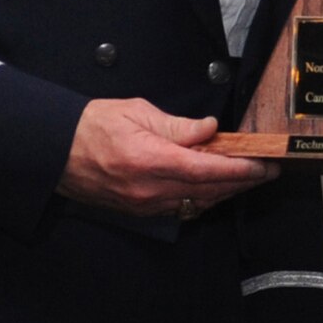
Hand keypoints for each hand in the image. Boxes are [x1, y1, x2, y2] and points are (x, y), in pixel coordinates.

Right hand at [56, 98, 277, 216]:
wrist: (54, 151)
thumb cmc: (92, 125)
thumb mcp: (138, 111)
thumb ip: (178, 125)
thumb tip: (209, 130)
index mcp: (150, 160)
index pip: (208, 170)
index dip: (242, 170)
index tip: (265, 164)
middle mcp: (149, 189)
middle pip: (209, 191)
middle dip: (243, 182)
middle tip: (268, 170)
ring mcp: (143, 204)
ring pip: (197, 203)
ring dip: (226, 192)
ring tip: (248, 177)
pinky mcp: (138, 210)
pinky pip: (180, 208)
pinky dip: (203, 199)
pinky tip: (215, 188)